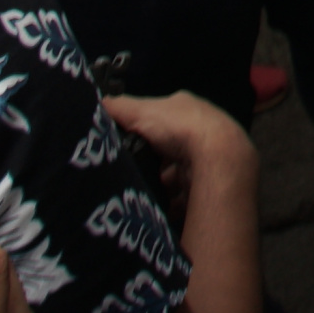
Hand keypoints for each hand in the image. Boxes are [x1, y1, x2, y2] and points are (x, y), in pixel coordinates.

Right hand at [100, 90, 254, 212]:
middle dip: (150, 162)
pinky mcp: (209, 184)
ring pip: (175, 175)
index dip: (140, 132)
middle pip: (167, 150)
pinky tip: (157, 207)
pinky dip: (170, 203)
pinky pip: (184, 196)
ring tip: (141, 193)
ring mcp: (207, 159)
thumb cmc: (180, 127)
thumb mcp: (141, 111)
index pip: (158, 120)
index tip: (123, 148)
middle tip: (131, 174)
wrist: (218, 156)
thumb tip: (95, 105)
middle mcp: (200, 132)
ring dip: (160, 184)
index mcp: (186, 110)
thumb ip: (117, 108)